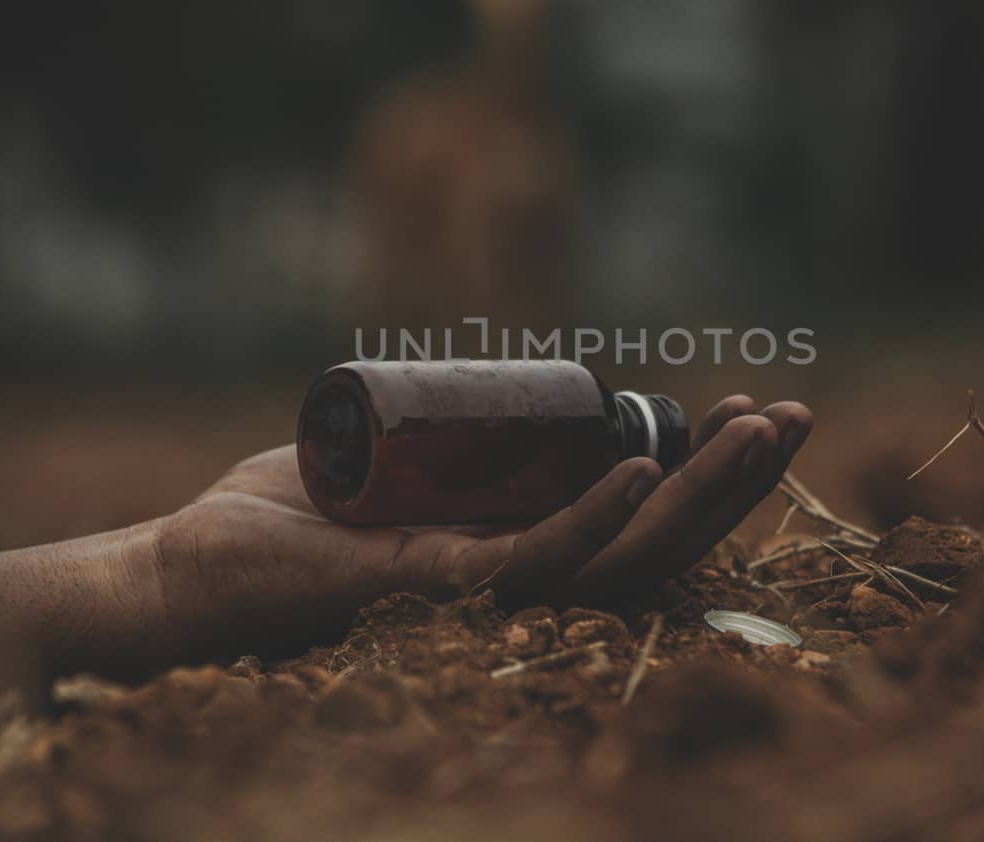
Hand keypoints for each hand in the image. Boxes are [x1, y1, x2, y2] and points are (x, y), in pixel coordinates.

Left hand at [138, 396, 811, 657]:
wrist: (185, 571)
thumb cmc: (278, 519)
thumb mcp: (389, 457)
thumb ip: (446, 437)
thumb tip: (500, 389)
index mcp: (516, 551)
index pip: (637, 517)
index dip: (707, 471)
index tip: (754, 406)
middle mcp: (515, 582)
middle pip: (653, 538)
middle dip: (735, 481)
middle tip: (798, 416)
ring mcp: (480, 593)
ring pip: (617, 552)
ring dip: (696, 495)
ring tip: (758, 431)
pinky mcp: (432, 590)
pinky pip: (535, 561)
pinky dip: (595, 518)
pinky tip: (646, 469)